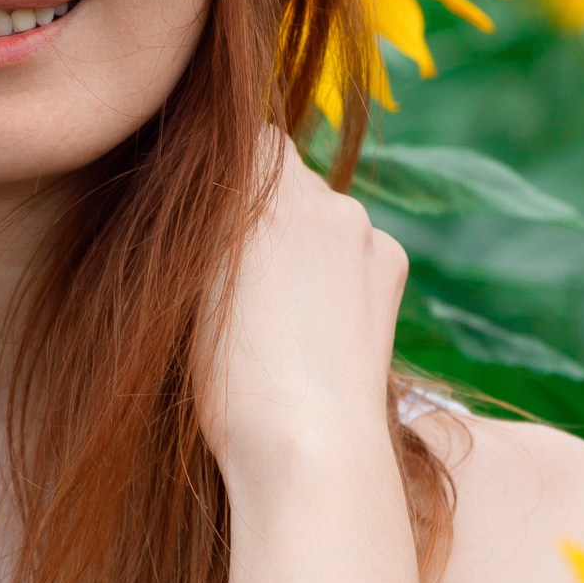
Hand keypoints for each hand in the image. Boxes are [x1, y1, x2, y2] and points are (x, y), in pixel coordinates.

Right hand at [194, 131, 405, 499]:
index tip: (214, 215)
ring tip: (283, 315)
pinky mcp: (392, 262)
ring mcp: (362, 227)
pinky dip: (341, 272)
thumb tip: (218, 212)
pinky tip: (323, 324)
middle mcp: (316, 195)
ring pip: (326, 216)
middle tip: (244, 278)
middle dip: (270, 214)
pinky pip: (358, 247)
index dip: (230, 173)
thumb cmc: (229, 381)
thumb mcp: (192, 292)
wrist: (310, 442)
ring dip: (307, 244)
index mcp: (256, 192)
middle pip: (290, 180)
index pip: (247, 140)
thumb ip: (209, 233)